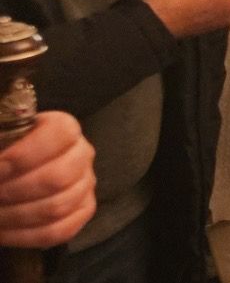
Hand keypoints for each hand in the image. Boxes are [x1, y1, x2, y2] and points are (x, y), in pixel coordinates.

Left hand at [0, 112, 94, 248]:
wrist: (18, 169)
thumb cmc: (8, 152)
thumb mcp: (3, 138)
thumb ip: (1, 142)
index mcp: (65, 129)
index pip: (60, 135)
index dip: (25, 154)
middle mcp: (83, 154)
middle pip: (58, 177)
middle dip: (16, 191)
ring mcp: (86, 184)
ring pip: (57, 207)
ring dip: (16, 215)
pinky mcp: (83, 210)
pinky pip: (59, 231)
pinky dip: (26, 236)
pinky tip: (3, 232)